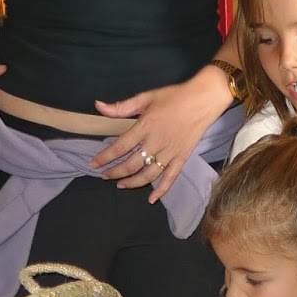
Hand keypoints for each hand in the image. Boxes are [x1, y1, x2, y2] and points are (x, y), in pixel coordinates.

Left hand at [91, 65, 230, 202]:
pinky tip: (151, 199)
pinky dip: (161, 190)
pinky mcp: (181, 158)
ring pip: (148, 174)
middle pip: (131, 164)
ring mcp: (170, 153)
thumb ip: (121, 106)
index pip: (120, 147)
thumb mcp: (145, 97)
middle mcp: (156, 143)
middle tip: (104, 176)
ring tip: (120, 185)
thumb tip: (98, 106)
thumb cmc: (174, 96)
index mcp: (145, 127)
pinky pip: (170, 178)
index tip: (94, 163)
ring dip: (132, 183)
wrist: (202, 100)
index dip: (105, 157)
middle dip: (115, 172)